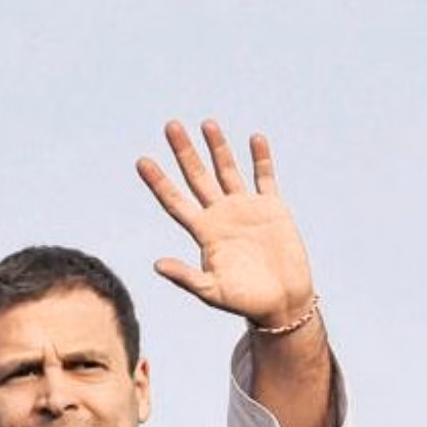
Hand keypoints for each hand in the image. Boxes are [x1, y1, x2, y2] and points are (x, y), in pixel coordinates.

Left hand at [137, 120, 314, 327]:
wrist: (283, 302)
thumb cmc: (246, 301)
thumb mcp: (212, 292)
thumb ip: (186, 277)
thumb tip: (156, 265)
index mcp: (204, 232)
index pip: (175, 201)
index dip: (159, 182)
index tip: (142, 160)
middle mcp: (222, 215)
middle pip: (198, 177)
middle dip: (185, 152)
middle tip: (171, 125)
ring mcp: (247, 209)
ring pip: (228, 171)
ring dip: (218, 147)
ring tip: (207, 123)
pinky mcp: (272, 208)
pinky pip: (265, 178)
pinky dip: (261, 159)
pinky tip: (254, 138)